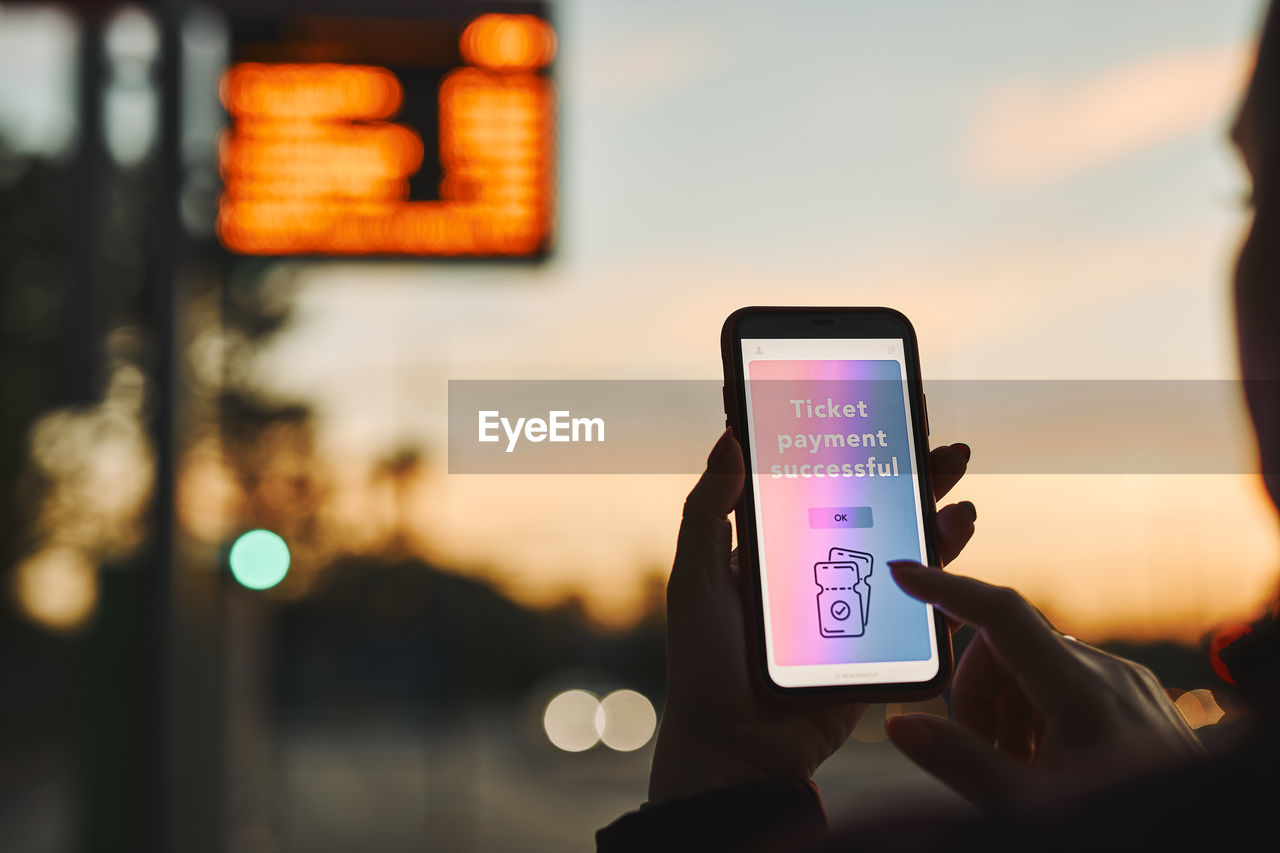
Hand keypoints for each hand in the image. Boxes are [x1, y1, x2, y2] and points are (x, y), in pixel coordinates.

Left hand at [648, 431, 976, 800]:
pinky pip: (921, 589)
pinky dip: (945, 554)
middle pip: (869, 500)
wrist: (737, 748)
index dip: (841, 444)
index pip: (813, 480)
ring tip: (954, 465)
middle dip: (900, 461)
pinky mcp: (882, 635)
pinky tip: (957, 523)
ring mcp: (854, 598)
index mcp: (772, 544)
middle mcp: (817, 564)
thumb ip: (709, 510)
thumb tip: (729, 437)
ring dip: (931, 497)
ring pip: (902, 537)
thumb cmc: (705, 664)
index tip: (865, 402)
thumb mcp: (697, 578)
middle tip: (925, 422)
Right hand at [885, 563, 1204, 812]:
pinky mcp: (1140, 704)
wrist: (1206, 847)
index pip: (1001, 614)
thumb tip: (902, 726)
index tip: (906, 574)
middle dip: (977, 689)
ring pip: (1037, 666)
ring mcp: (1130, 687)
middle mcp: (1109, 675)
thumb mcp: (1031, 809)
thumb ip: (962, 764)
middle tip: (977, 750)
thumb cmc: (1124, 835)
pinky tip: (1045, 765)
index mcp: (1082, 690)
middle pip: (1010, 645)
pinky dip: (1039, 714)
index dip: (946, 589)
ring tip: (1014, 769)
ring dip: (1006, 707)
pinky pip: (1069, 685)